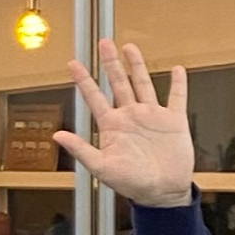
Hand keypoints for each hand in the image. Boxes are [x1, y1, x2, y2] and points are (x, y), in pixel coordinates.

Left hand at [53, 39, 193, 207]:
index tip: (73, 63)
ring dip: (137, 65)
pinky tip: (177, 69)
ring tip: (129, 47)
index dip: (84, 80)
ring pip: (143, 84)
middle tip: (104, 43)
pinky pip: (177, 96)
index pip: (94, 97)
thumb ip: (80, 149)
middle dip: (110, 63)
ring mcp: (152, 116)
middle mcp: (130, 116)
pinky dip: (178, 83)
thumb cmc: (130, 183)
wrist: (160, 191)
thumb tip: (57, 135)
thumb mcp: (100, 167)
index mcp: (112, 126)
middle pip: (119, 83)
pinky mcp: (173, 120)